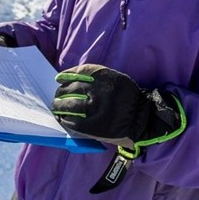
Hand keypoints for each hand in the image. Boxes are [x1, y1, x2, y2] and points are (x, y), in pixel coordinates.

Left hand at [52, 64, 184, 157]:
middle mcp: (99, 92)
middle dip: (61, 93)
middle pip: (70, 89)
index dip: (66, 76)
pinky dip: (65, 119)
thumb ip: (98, 77)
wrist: (142, 120)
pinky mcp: (93, 126)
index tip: (59, 79)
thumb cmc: (128, 98)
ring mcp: (95, 110)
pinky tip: (62, 118)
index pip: (79, 72)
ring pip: (69, 106)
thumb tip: (72, 79)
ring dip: (59, 106)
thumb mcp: (117, 79)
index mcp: (105, 78)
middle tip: (57, 97)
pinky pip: (73, 122)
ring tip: (56, 108)